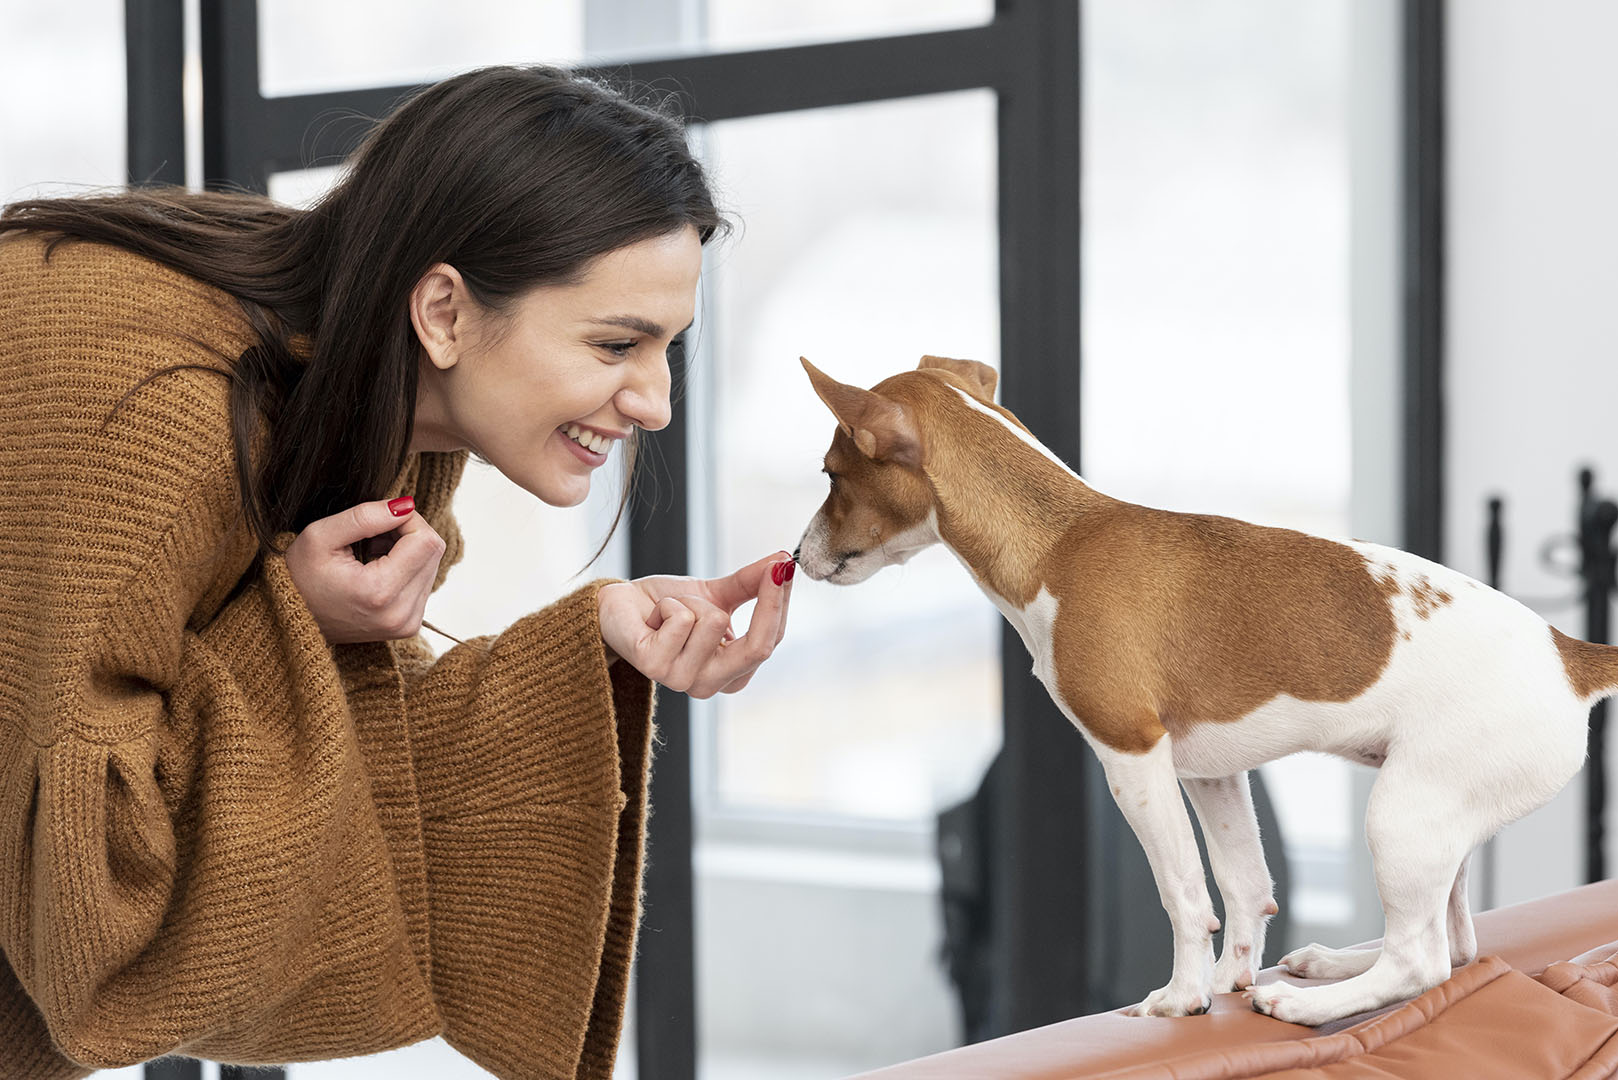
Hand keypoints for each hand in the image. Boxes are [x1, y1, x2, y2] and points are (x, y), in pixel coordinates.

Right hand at [284, 497, 446, 643]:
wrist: (291, 619)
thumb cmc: (299, 576)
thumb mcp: (320, 536)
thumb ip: (365, 516)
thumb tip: (407, 505)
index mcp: (380, 593)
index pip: (426, 540)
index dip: (407, 519)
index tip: (381, 518)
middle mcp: (400, 615)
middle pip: (434, 552)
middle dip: (407, 533)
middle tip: (372, 535)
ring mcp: (406, 624)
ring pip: (431, 565)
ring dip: (407, 550)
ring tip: (371, 553)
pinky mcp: (408, 625)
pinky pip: (423, 582)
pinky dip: (406, 567)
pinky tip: (377, 568)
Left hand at [598, 551, 795, 697]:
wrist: (618, 607)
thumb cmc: (665, 605)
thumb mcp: (715, 594)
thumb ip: (751, 584)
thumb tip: (784, 563)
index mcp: (730, 674)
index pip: (769, 642)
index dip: (780, 602)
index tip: (786, 566)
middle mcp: (709, 685)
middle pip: (757, 647)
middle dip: (767, 601)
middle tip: (773, 565)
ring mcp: (681, 680)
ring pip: (714, 622)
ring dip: (692, 601)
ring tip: (672, 610)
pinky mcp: (654, 667)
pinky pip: (681, 619)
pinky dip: (668, 604)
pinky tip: (654, 616)